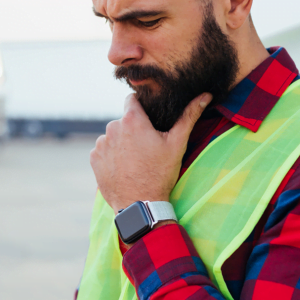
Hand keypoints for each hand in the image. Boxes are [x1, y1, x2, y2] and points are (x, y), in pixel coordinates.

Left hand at [90, 92, 210, 212]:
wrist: (140, 204)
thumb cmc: (160, 174)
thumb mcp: (177, 144)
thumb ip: (189, 116)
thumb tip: (205, 95)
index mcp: (132, 120)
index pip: (132, 99)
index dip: (141, 106)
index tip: (149, 117)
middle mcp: (112, 128)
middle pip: (123, 120)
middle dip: (133, 129)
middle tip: (146, 146)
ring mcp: (101, 144)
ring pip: (113, 136)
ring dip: (122, 143)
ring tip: (135, 160)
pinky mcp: (94, 159)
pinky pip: (103, 150)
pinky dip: (112, 156)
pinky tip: (124, 167)